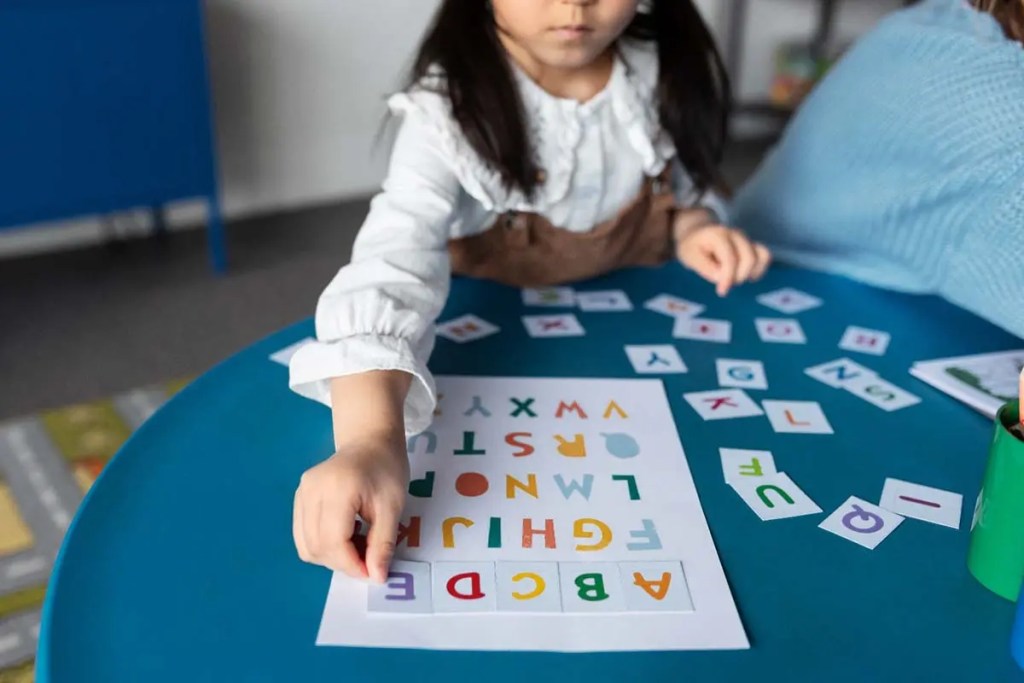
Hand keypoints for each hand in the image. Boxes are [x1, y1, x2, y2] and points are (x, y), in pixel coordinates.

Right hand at [293, 435, 408, 582]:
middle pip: (316, 547)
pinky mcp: (299, 497)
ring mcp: (301, 493)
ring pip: (306, 546)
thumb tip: (376, 578)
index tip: (373, 572)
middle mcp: (311, 490)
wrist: (370, 441)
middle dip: (342, 563)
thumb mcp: (393, 507)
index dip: (352, 565)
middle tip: (368, 559)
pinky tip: (344, 535)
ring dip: (331, 557)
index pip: (333, 541)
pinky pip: (303, 535)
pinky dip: (322, 545)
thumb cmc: (387, 469)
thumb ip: (382, 544)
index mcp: (338, 489)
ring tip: (357, 544)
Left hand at [674, 211, 770, 296]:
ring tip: (734, 278)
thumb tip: (722, 278)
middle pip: (749, 259)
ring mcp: (746, 238)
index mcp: (718, 235)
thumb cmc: (692, 248)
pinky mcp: (752, 245)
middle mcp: (736, 234)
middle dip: (738, 277)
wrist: (697, 234)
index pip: (730, 258)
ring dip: (749, 273)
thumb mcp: (689, 257)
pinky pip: (765, 256)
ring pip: (760, 256)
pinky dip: (759, 269)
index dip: (728, 278)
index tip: (721, 291)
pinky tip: (747, 276)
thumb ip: (705, 268)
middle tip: (724, 283)